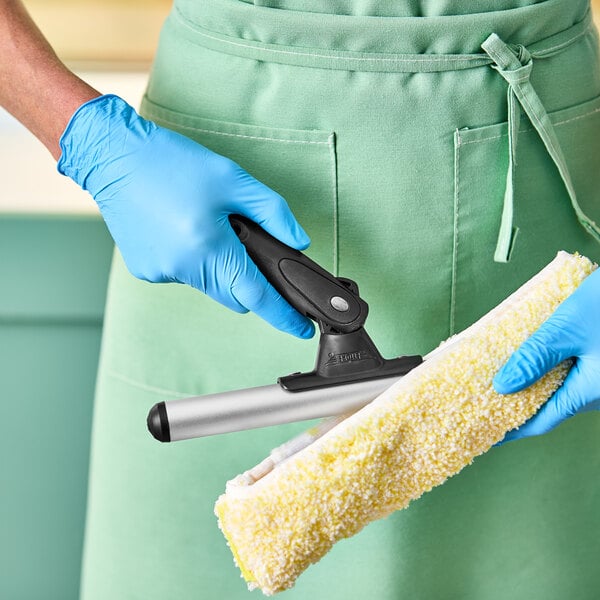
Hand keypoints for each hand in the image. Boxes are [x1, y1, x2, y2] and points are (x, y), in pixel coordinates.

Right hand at [57, 95, 314, 338]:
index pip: (257, 296)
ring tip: (205, 227)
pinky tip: (181, 230)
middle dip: (247, 281)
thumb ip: (273, 214)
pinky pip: (183, 275)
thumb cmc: (174, 163)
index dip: (283, 315)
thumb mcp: (235, 180)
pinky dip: (192, 261)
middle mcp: (184, 268)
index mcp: (210, 248)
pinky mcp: (145, 270)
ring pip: (208, 286)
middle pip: (233, 295)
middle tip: (244, 245)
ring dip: (218, 267)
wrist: (114, 156)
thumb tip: (298, 242)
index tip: (301, 328)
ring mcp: (161, 272)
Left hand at [493, 267, 599, 442]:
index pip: (541, 421)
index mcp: (589, 392)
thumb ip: (535, 356)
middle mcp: (597, 391)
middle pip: (549, 406)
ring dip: (529, 384)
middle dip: (515, 404)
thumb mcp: (568, 328)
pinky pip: (569, 372)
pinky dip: (545, 368)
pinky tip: (526, 355)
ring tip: (495, 377)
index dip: (510, 430)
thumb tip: (502, 385)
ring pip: (559, 388)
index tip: (483, 434)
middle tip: (481, 401)